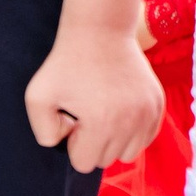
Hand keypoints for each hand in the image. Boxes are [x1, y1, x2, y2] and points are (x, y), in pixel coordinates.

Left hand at [26, 23, 164, 173]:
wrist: (100, 33)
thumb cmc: (65, 65)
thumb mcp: (37, 96)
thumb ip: (43, 131)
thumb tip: (63, 144)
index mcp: (102, 124)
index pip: (84, 163)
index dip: (72, 144)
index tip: (71, 120)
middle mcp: (131, 123)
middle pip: (107, 160)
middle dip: (92, 143)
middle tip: (85, 113)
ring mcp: (149, 114)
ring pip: (129, 153)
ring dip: (113, 141)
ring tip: (101, 113)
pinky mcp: (159, 106)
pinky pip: (146, 138)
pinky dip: (131, 132)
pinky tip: (117, 110)